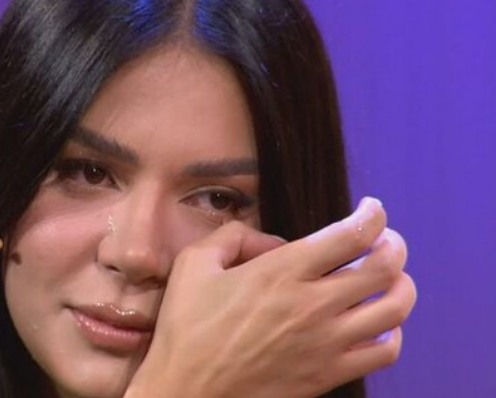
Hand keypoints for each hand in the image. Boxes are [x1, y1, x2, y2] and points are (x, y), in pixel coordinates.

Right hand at [125, 198, 416, 397]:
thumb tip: (270, 241)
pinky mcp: (328, 375)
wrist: (188, 392)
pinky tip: (380, 324)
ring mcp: (325, 343)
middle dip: (394, 245)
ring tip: (392, 278)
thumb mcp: (193, 264)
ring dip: (402, 285)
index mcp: (281, 271)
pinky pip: (385, 351)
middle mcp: (312, 304)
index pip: (352, 234)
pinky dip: (393, 332)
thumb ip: (233, 237)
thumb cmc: (186, 329)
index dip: (373, 214)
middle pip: (383, 266)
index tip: (372, 209)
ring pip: (394, 307)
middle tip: (386, 241)